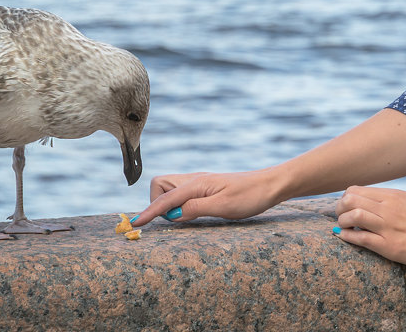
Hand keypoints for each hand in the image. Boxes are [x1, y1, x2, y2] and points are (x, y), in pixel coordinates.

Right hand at [132, 169, 283, 225]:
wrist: (270, 185)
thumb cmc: (250, 196)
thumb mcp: (223, 207)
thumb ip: (195, 209)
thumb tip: (171, 215)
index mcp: (196, 183)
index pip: (164, 199)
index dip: (149, 213)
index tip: (135, 225)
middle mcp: (194, 180)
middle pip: (160, 185)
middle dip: (157, 202)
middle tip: (172, 220)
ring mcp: (199, 183)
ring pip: (170, 188)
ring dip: (168, 203)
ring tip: (181, 218)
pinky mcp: (205, 188)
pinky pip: (182, 193)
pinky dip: (178, 203)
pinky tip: (189, 213)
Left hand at [333, 186, 405, 270]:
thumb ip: (393, 200)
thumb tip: (375, 201)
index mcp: (393, 196)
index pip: (356, 190)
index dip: (346, 198)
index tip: (346, 206)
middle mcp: (388, 208)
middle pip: (350, 199)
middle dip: (339, 208)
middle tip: (341, 216)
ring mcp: (388, 227)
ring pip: (352, 215)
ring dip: (342, 221)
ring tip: (344, 227)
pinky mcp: (391, 247)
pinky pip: (361, 238)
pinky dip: (348, 236)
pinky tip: (344, 237)